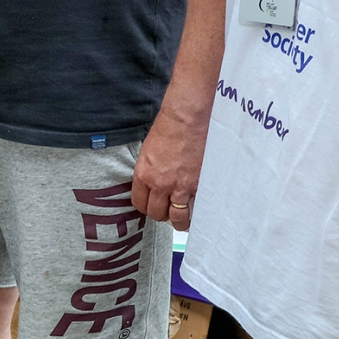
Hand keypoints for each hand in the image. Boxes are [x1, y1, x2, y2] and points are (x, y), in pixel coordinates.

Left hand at [131, 108, 205, 230]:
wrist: (188, 117)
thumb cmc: (169, 127)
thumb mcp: (149, 151)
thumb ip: (150, 171)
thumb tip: (154, 185)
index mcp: (144, 175)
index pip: (139, 204)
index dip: (146, 207)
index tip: (151, 206)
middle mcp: (161, 184)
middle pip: (157, 214)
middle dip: (161, 215)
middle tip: (167, 211)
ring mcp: (181, 187)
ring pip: (177, 218)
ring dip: (179, 221)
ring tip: (183, 220)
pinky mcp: (199, 185)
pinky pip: (197, 207)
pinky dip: (197, 210)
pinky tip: (198, 209)